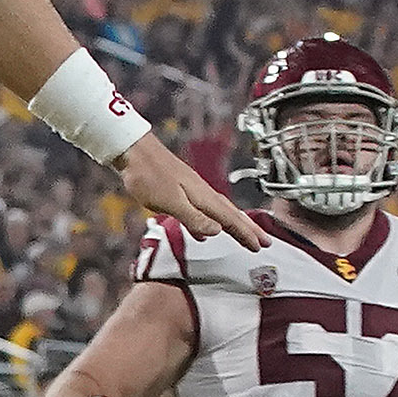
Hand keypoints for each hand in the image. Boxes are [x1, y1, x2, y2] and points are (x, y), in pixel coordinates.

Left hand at [118, 135, 266, 250]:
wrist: (133, 150)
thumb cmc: (149, 176)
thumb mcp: (170, 202)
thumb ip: (193, 218)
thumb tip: (217, 231)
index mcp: (202, 197)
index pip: (229, 219)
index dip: (245, 233)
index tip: (260, 245)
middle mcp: (202, 192)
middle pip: (230, 213)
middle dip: (247, 228)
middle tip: (264, 241)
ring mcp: (192, 190)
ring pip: (219, 211)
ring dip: (233, 225)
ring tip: (243, 236)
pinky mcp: (181, 190)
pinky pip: (204, 210)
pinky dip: (211, 221)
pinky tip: (206, 232)